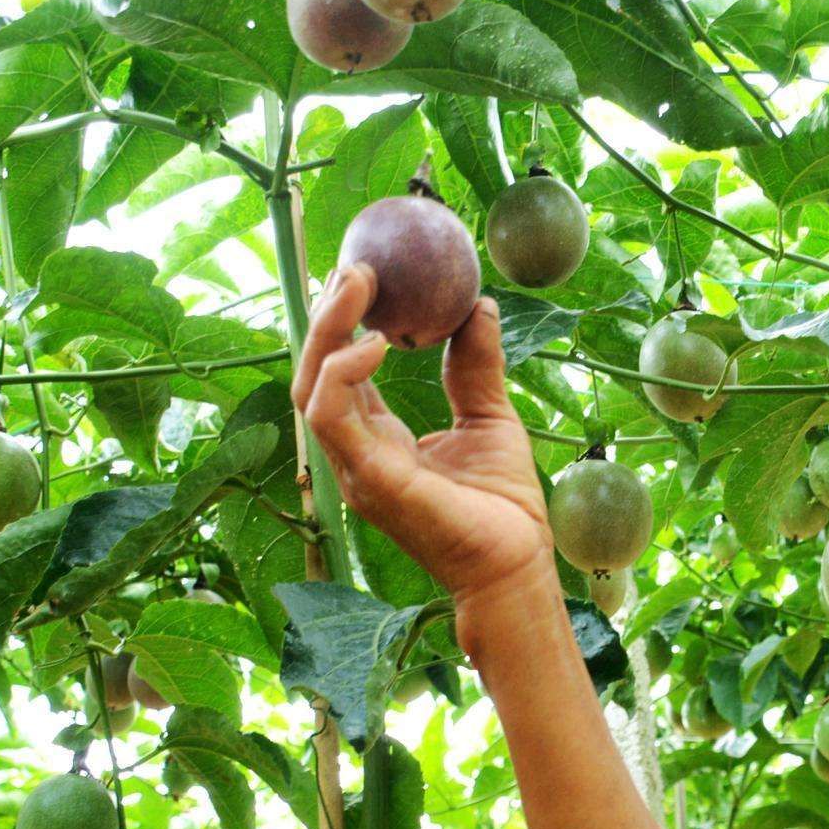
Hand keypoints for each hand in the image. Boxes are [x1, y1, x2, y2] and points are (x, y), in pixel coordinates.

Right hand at [293, 264, 553, 607]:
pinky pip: (332, 418)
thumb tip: (479, 305)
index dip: (340, 323)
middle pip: (315, 374)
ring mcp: (356, 469)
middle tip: (353, 266)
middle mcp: (356, 453)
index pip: (339, 373)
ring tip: (358, 285)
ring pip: (311, 389)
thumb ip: (476, 364)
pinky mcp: (369, 480)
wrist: (517, 563)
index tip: (360, 275)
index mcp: (377, 440)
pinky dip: (343, 374)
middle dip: (325, 316)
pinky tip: (376, 342)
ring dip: (327, 331)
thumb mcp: (489, 414)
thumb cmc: (504, 505)